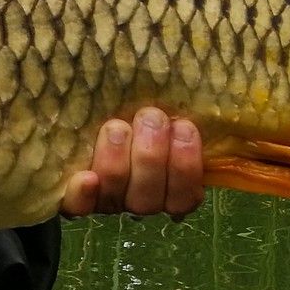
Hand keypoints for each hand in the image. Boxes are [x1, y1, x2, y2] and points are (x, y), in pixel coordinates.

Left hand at [61, 108, 203, 220]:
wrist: (76, 109)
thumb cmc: (130, 103)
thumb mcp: (157, 104)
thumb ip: (177, 109)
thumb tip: (217, 82)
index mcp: (166, 185)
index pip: (184, 196)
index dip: (187, 167)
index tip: (185, 128)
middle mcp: (136, 198)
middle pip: (148, 199)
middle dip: (152, 157)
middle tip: (151, 117)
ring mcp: (103, 199)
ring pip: (116, 197)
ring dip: (119, 163)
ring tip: (117, 128)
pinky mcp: (72, 196)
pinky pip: (77, 206)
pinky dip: (83, 195)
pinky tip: (86, 177)